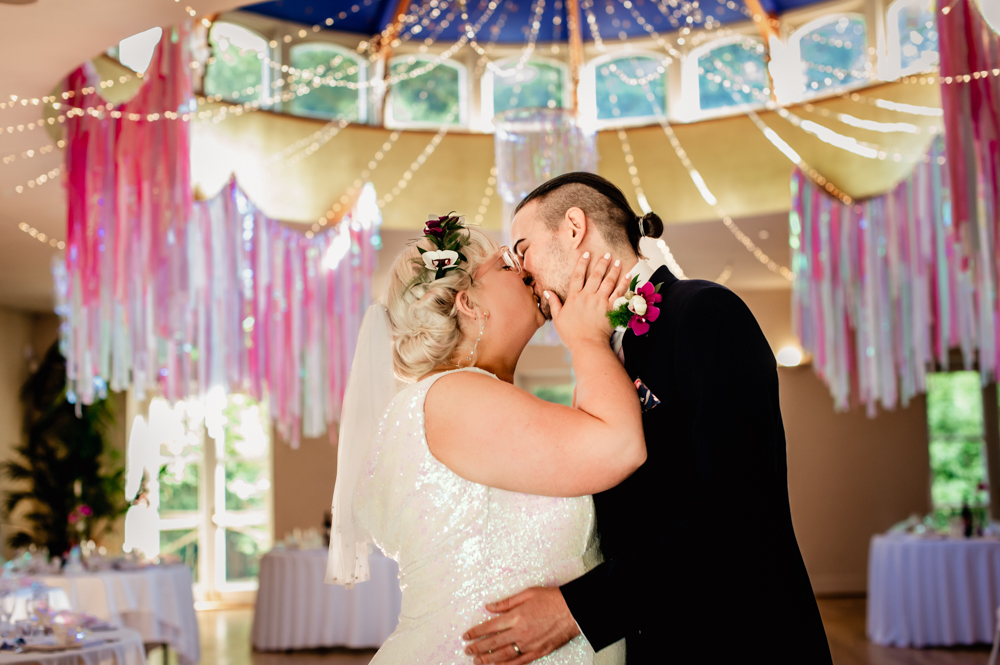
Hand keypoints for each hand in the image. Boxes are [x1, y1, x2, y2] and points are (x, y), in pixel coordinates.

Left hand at [462, 587, 579, 663]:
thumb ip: (506, 602)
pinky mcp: (538, 652)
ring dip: (489, 659)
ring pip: (504, 655)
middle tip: (467, 651)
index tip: (466, 636)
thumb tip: (489, 607)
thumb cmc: (552, 599)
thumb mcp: (527, 593)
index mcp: (516, 616)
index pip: (490, 627)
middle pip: (494, 643)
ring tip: (477, 661)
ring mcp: (529, 644)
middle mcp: (520, 632)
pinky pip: (520, 662)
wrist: (573, 610)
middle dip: (478, 648)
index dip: (476, 632)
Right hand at [547, 252, 622, 348]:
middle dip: (602, 263)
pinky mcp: (611, 308)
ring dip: (614, 270)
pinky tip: (627, 276)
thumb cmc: (571, 334)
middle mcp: (588, 296)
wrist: (587, 344)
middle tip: (608, 254)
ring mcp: (600, 301)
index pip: (578, 276)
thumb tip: (547, 292)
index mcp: (574, 297)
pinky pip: (619, 293)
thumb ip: (554, 303)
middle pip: (595, 275)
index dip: (582, 263)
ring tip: (618, 261)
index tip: (586, 254)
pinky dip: (624, 284)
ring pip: (608, 281)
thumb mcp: (558, 318)